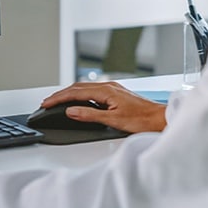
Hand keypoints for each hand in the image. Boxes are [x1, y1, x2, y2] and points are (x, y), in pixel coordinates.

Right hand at [41, 81, 166, 132]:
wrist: (161, 118)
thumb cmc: (142, 120)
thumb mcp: (114, 121)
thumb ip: (90, 115)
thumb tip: (71, 111)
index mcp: (105, 91)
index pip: (75, 92)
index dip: (58, 98)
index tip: (46, 103)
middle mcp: (108, 86)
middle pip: (77, 87)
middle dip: (60, 94)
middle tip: (46, 102)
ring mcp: (112, 88)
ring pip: (84, 87)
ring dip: (68, 93)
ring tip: (57, 100)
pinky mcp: (115, 93)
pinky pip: (91, 90)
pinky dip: (79, 94)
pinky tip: (77, 99)